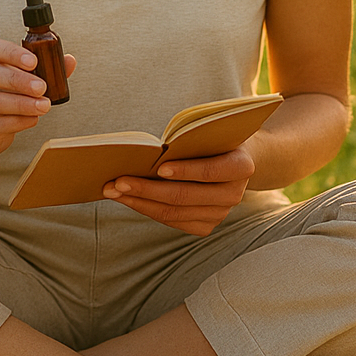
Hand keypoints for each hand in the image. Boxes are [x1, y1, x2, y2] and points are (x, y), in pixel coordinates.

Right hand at [0, 37, 75, 163]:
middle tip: (41, 87)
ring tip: (43, 106)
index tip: (33, 61)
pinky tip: (32, 119)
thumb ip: (45, 69)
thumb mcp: (21, 78)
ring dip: (20, 104)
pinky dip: (16, 122)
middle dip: (16, 80)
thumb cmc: (4, 95)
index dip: (10, 53)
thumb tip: (69, 61)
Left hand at [103, 148, 255, 235]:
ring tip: (113, 191)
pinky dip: (147, 210)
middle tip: (118, 181)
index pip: (211, 171)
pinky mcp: (206, 225)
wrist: (234, 159)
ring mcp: (220, 213)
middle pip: (185, 196)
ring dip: (139, 202)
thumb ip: (189, 139)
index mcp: (242, 166)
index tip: (159, 167)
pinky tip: (127, 199)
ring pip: (174, 212)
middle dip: (147, 189)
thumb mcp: (208, 130)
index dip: (186, 170)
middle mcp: (234, 194)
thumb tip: (148, 152)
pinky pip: (172, 221)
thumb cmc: (213, 137)